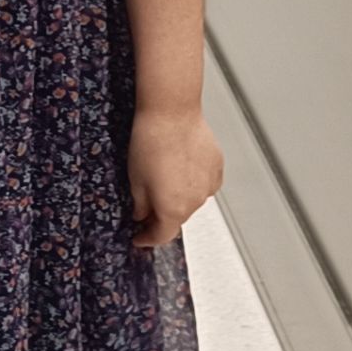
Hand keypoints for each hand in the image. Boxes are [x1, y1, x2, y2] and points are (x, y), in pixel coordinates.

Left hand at [127, 104, 222, 248]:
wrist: (171, 111)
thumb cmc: (151, 141)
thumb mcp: (135, 179)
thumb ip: (140, 205)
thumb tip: (142, 213)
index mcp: (173, 209)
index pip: (162, 236)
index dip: (148, 238)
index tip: (140, 237)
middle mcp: (195, 201)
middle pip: (177, 217)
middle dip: (162, 214)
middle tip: (148, 203)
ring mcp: (209, 184)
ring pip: (192, 200)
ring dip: (179, 196)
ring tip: (165, 175)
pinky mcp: (216, 166)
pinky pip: (204, 183)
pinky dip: (193, 181)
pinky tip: (181, 166)